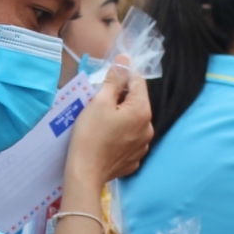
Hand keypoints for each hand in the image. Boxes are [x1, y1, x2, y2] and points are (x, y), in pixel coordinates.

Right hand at [66, 63, 153, 184]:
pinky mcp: (135, 159)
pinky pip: (130, 139)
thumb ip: (114, 80)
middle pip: (136, 102)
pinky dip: (120, 134)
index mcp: (142, 110)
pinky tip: (106, 139)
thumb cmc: (90, 134)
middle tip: (99, 103)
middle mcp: (149, 127)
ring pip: (133, 121)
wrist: (85, 172)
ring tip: (101, 122)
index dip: (122, 76)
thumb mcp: (99, 102)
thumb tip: (124, 61)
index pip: (137, 81)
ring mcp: (143, 145)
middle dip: (120, 98)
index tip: (107, 79)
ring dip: (121, 116)